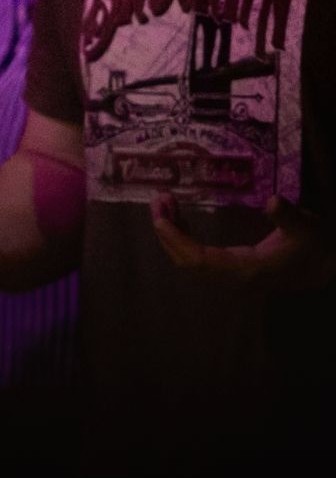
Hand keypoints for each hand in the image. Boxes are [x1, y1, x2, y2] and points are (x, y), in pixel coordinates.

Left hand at [151, 194, 331, 290]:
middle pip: (186, 260)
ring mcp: (227, 277)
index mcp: (246, 269)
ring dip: (172, 234)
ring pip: (188, 260)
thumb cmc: (311, 245)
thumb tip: (273, 201)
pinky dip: (182, 239)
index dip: (176, 241)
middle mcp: (231, 278)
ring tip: (165, 203)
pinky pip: (195, 259)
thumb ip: (288, 216)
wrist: (319, 267)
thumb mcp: (305, 227)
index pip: (200, 259)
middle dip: (167, 233)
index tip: (159, 220)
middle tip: (158, 200)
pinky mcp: (226, 272)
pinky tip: (179, 219)